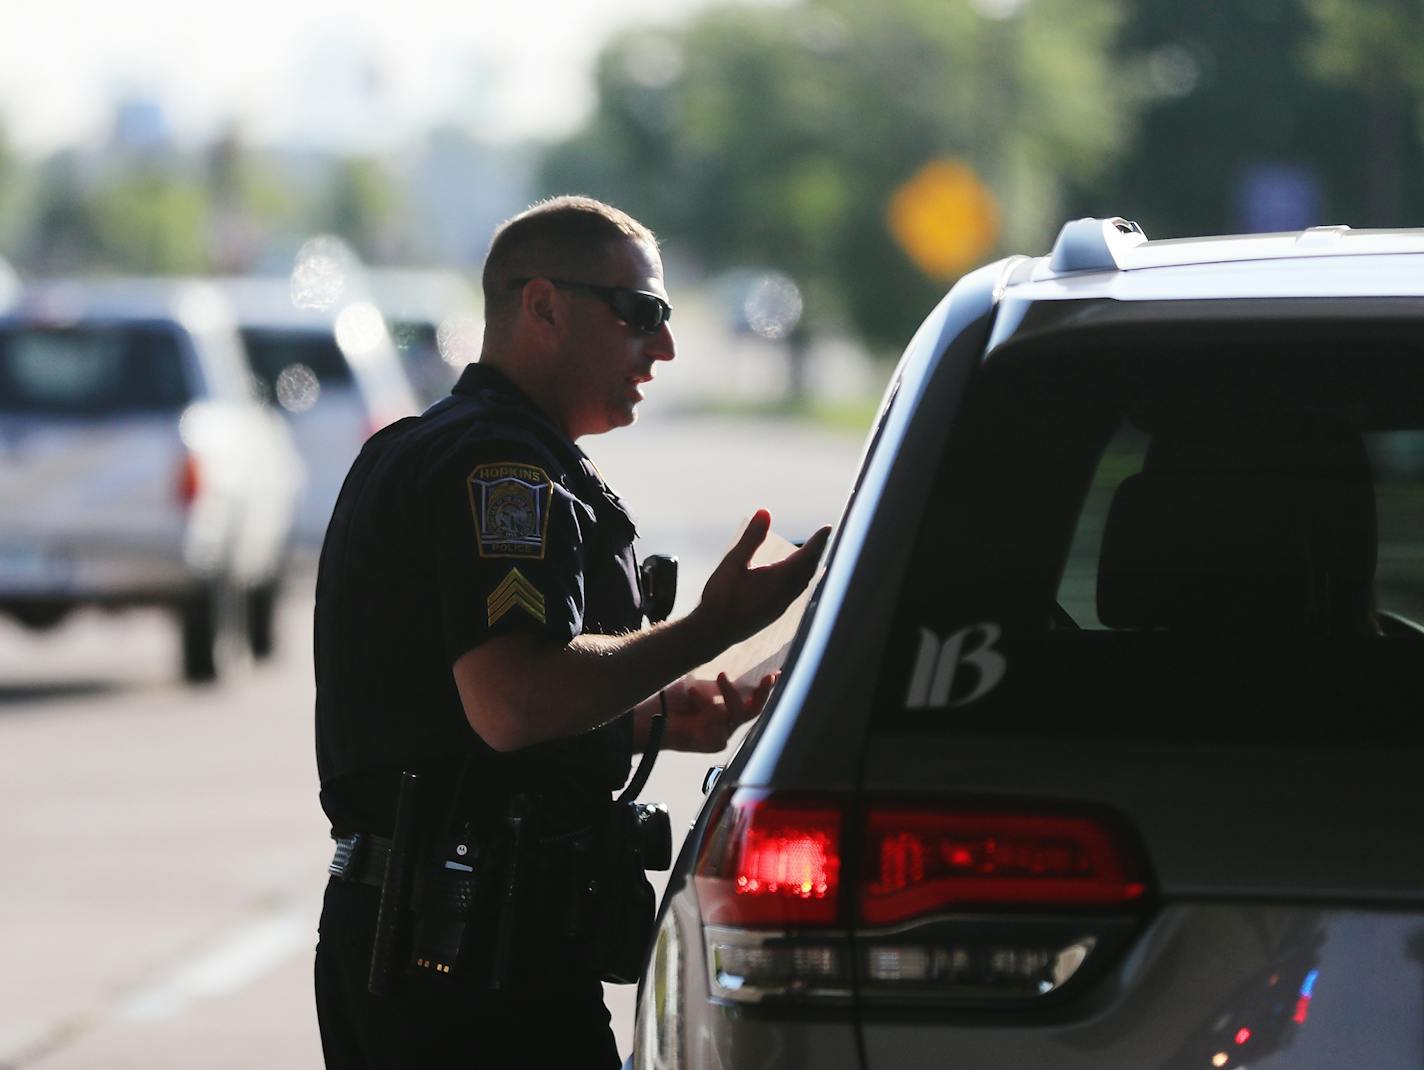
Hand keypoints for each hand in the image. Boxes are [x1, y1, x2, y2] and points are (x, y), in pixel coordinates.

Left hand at [659, 672, 776, 752]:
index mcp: (725, 709)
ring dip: (729, 694)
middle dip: (763, 693)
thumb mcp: (701, 685)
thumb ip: (721, 685)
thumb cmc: (671, 700)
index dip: (767, 688)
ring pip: (738, 714)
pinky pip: (720, 721)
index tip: (778, 674)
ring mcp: (721, 735)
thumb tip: (739, 669)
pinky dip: (707, 704)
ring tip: (718, 677)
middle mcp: (726, 724)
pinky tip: (694, 694)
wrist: (649, 715)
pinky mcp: (713, 743)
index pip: (752, 699)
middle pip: (754, 711)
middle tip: (767, 677)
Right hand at [696, 510, 831, 647]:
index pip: (806, 555)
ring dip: (811, 567)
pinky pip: (796, 593)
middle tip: (823, 537)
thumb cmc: (721, 597)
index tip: (827, 528)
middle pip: (810, 569)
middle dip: (818, 552)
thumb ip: (751, 538)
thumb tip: (765, 512)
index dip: (818, 541)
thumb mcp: (733, 561)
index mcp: (779, 579)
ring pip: (804, 583)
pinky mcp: (774, 614)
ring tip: (813, 555)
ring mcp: (781, 606)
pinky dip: (801, 579)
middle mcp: (786, 594)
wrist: (713, 632)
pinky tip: (794, 579)